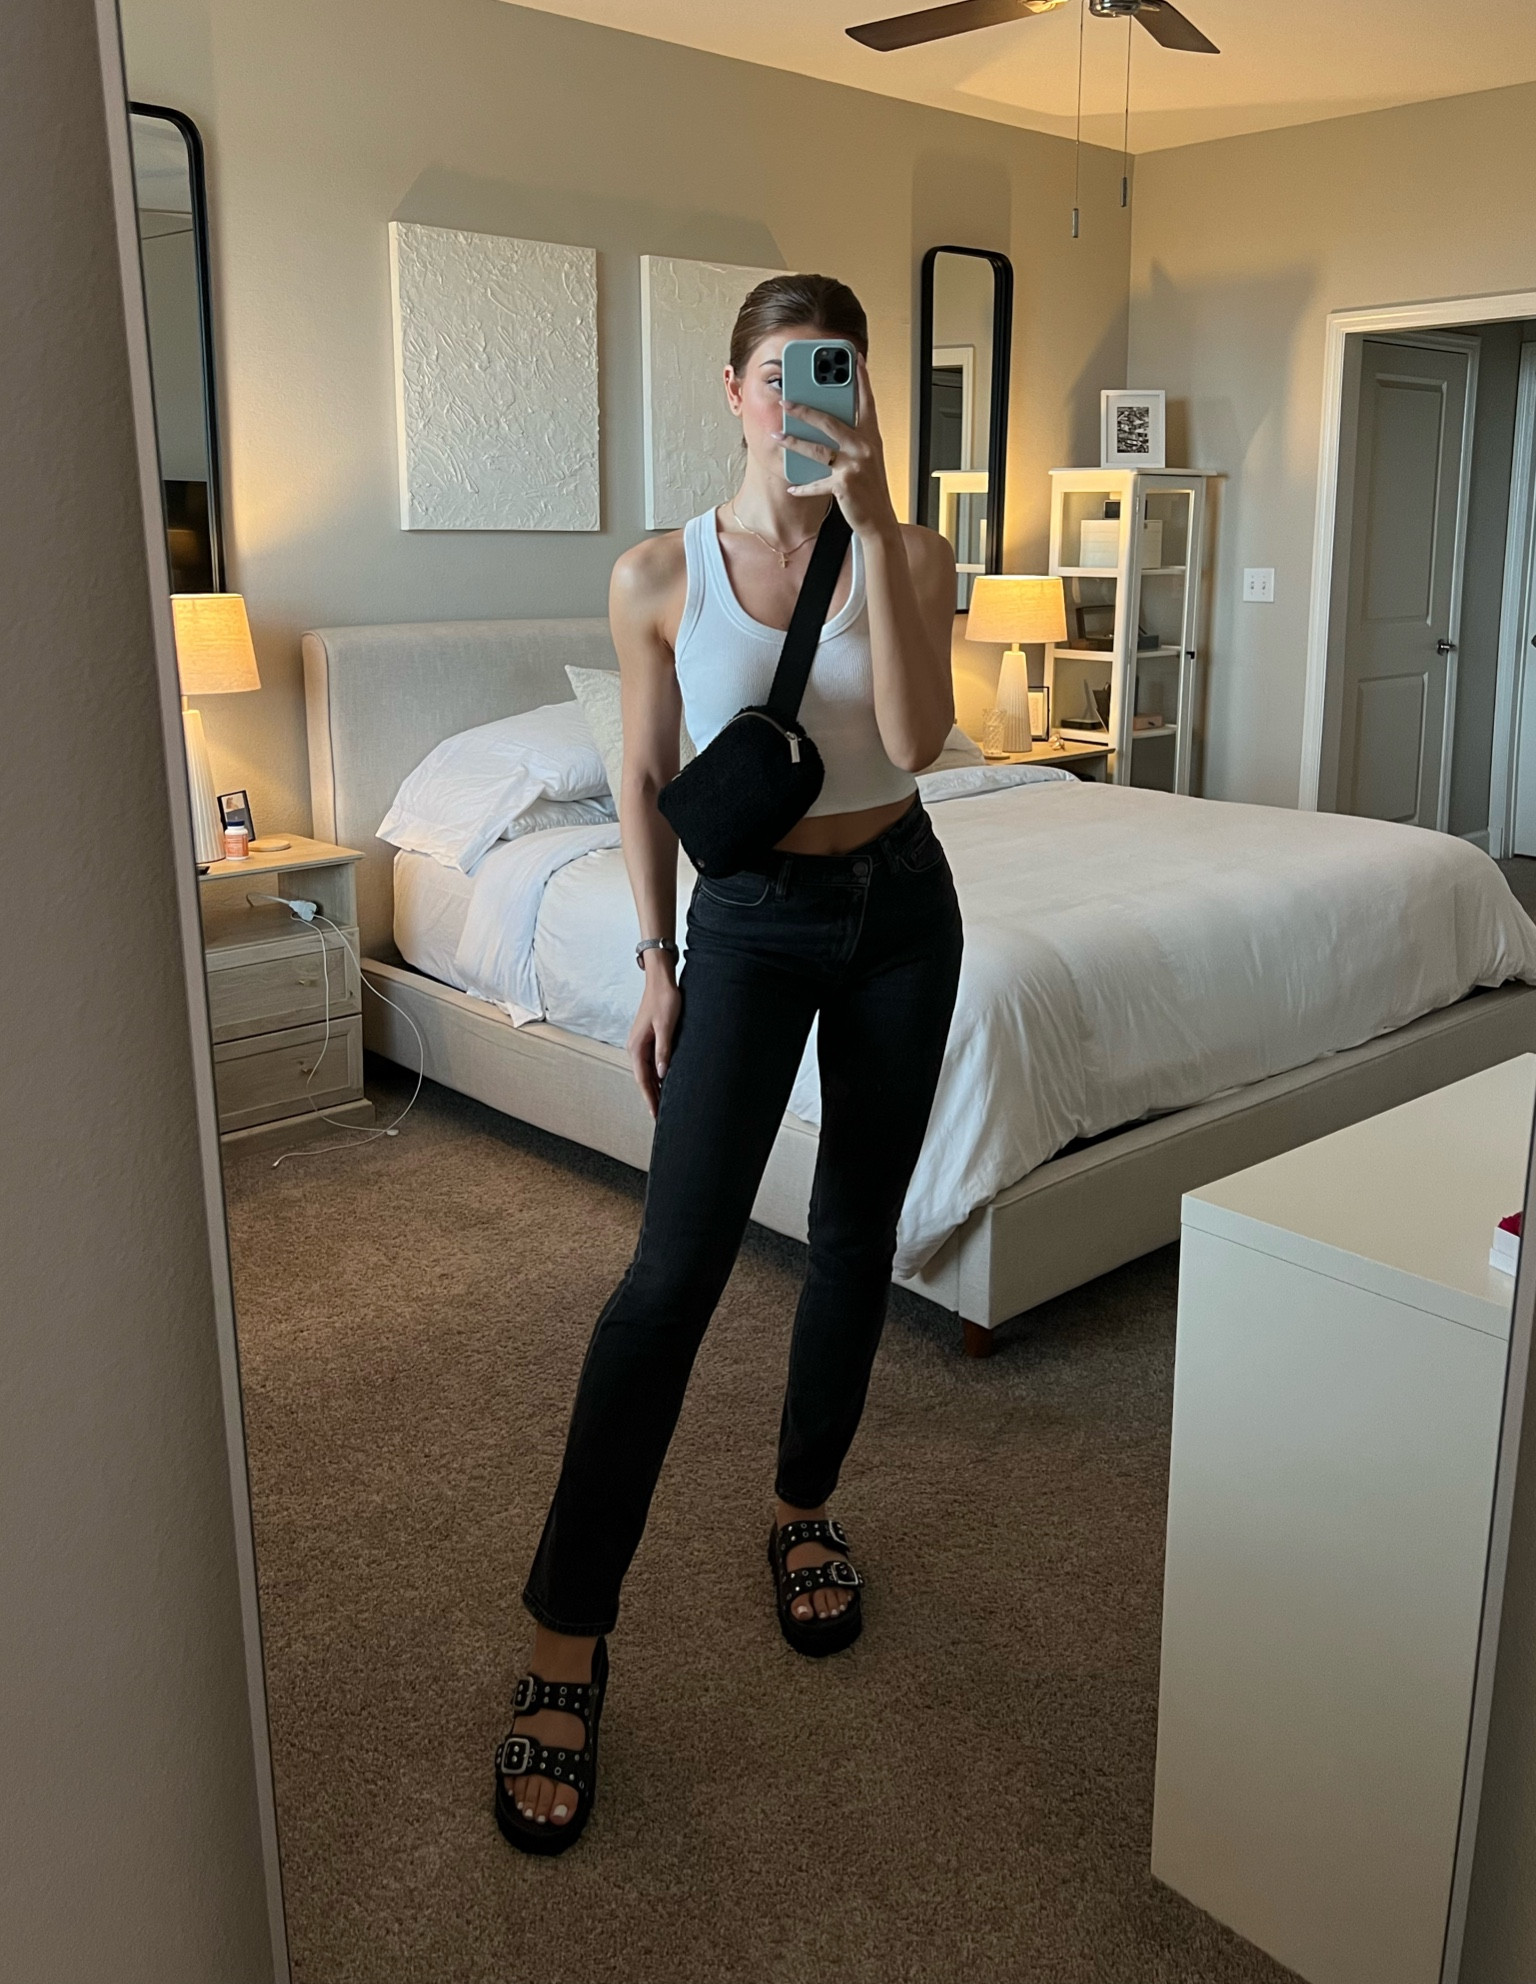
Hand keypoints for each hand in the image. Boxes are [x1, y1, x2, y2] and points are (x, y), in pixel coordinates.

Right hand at [627, 963, 680, 1117]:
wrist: (660, 980)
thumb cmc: (664, 999)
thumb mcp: (666, 1026)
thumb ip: (663, 1050)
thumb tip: (661, 1074)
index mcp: (637, 1047)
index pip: (643, 1080)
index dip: (650, 1099)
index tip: (655, 1115)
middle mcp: (635, 1048)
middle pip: (644, 1080)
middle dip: (652, 1099)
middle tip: (660, 1118)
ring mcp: (641, 1044)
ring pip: (648, 1073)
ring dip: (655, 1089)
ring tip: (664, 1106)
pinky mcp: (648, 1039)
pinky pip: (651, 1063)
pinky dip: (658, 1076)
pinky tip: (665, 1083)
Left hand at [779, 355, 898, 540]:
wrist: (880, 521)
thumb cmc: (870, 487)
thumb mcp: (867, 457)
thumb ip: (853, 437)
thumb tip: (829, 420)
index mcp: (871, 436)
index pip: (867, 401)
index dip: (861, 379)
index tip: (855, 358)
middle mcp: (865, 447)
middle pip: (830, 421)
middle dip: (804, 409)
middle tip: (785, 399)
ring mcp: (854, 466)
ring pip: (817, 449)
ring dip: (793, 442)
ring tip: (777, 434)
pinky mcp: (844, 485)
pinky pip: (816, 483)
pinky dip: (803, 485)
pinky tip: (791, 483)